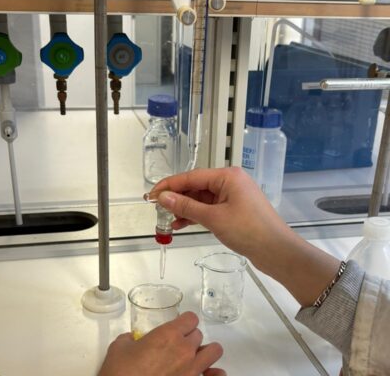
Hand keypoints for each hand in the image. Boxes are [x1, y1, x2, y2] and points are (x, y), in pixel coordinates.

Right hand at [98, 312, 224, 375]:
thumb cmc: (120, 372)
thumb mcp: (119, 347)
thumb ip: (130, 338)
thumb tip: (132, 339)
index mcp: (168, 334)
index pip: (191, 318)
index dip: (185, 321)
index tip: (179, 326)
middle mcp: (184, 350)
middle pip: (199, 334)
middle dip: (190, 338)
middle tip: (178, 344)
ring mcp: (191, 370)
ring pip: (214, 351)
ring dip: (206, 352)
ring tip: (196, 356)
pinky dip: (214, 374)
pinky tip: (211, 374)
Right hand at [150, 167, 293, 264]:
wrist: (277, 251)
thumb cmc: (248, 230)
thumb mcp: (213, 218)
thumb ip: (186, 206)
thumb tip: (162, 197)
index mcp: (227, 176)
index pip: (191, 176)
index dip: (170, 185)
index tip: (152, 195)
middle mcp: (230, 182)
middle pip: (196, 186)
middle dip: (177, 198)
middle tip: (157, 210)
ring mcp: (232, 196)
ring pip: (201, 199)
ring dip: (185, 209)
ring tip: (167, 221)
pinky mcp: (234, 209)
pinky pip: (210, 208)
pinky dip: (196, 215)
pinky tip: (182, 224)